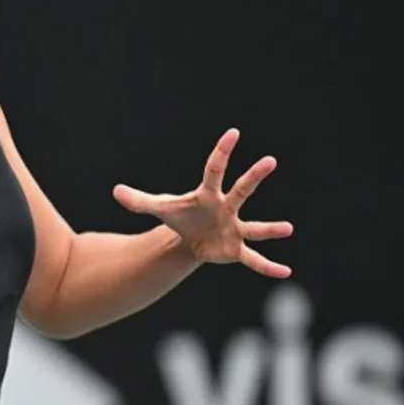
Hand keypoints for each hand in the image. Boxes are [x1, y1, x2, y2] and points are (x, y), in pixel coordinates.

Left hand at [112, 128, 293, 277]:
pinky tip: (284, 272)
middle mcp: (226, 207)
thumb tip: (115, 191)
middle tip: (270, 160)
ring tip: (288, 228)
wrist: (191, 239)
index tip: (233, 133)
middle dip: (254, 176)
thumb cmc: (181, 217)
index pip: (214, 169)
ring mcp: (234, 227)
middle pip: (242, 189)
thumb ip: (139, 201)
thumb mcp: (160, 208)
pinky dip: (267, 266)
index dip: (221, 152)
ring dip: (270, 229)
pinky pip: (253, 258)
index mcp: (208, 194)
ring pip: (254, 227)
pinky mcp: (235, 249)